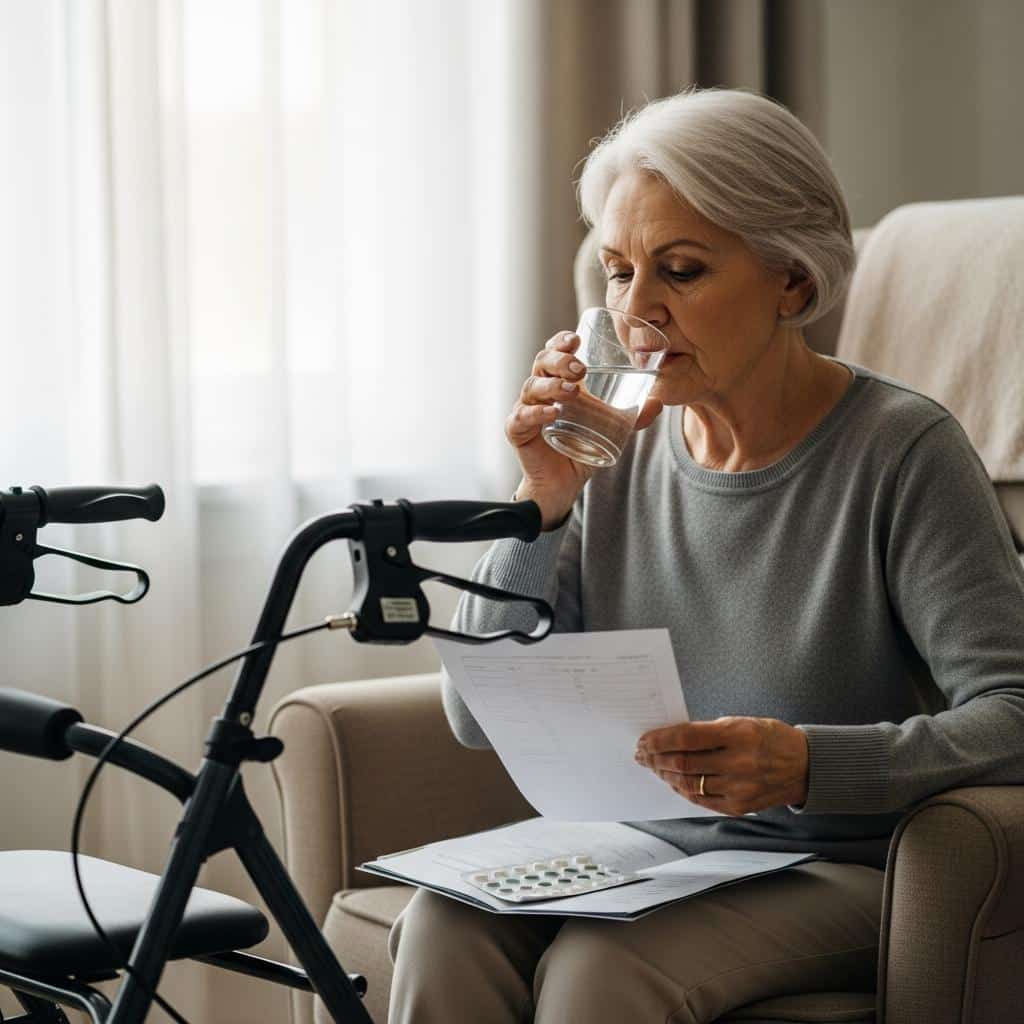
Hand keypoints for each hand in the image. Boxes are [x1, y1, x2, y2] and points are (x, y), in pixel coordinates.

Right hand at [509, 331, 662, 529]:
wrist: (564, 483)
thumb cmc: (582, 447)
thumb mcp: (611, 429)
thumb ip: (633, 417)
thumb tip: (658, 403)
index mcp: (558, 381)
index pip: (554, 352)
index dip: (561, 341)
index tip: (576, 339)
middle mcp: (539, 391)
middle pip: (541, 362)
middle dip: (559, 360)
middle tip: (579, 368)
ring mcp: (526, 409)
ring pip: (532, 386)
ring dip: (552, 385)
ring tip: (572, 391)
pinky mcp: (517, 431)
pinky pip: (521, 416)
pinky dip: (536, 413)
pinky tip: (552, 413)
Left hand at [634, 716, 808, 815]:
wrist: (805, 766)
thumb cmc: (769, 738)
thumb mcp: (741, 722)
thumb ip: (708, 731)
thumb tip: (670, 738)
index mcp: (737, 735)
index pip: (686, 738)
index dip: (660, 739)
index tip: (644, 739)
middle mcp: (738, 763)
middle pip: (683, 763)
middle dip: (656, 758)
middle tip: (642, 754)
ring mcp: (738, 788)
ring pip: (688, 783)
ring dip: (665, 774)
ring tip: (653, 766)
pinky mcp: (738, 807)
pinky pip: (700, 799)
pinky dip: (682, 789)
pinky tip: (673, 780)